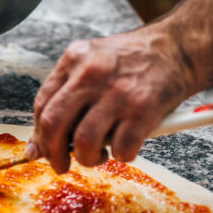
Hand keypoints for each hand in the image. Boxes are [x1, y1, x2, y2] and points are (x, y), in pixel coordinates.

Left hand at [27, 26, 201, 172]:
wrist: (177, 48)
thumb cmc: (132, 62)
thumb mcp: (91, 66)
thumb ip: (63, 100)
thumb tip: (35, 149)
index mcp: (74, 59)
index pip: (41, 105)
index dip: (39, 135)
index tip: (43, 150)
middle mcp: (93, 73)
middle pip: (54, 124)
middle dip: (54, 154)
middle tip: (61, 164)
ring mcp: (118, 92)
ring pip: (85, 142)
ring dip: (88, 158)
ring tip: (98, 154)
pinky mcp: (143, 110)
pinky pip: (121, 149)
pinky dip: (120, 156)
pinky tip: (124, 146)